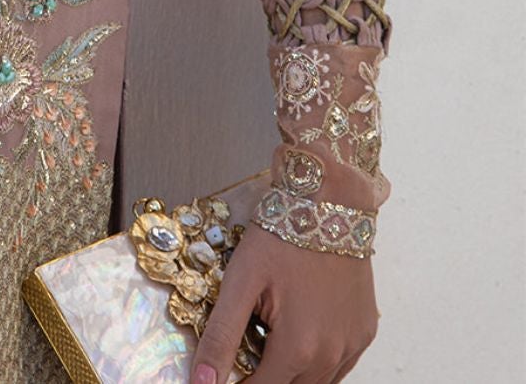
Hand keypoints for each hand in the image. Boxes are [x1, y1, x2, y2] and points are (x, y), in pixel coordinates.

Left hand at [191, 222, 379, 383]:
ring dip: (291, 373)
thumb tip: (201, 382)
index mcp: (299, 348)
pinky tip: (300, 338)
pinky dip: (318, 363)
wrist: (328, 201)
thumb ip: (221, 336)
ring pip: (318, 383)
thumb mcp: (240, 282)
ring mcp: (353, 344)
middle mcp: (332, 355)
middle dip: (264, 377)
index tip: (223, 376)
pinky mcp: (366, 332)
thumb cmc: (281, 236)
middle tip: (246, 353)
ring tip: (268, 343)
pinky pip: (340, 366)